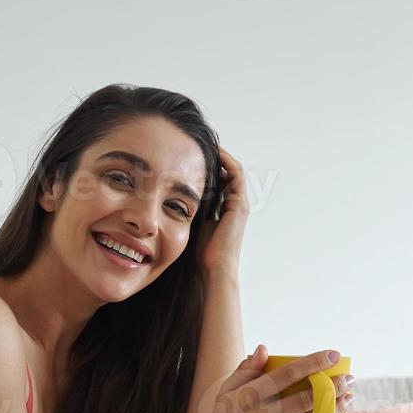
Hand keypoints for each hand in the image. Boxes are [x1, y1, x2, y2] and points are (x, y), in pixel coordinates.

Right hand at [186, 346, 354, 412]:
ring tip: (349, 398)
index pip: (286, 375)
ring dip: (336, 409)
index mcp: (246, 398)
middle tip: (349, 379)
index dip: (313, 363)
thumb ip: (245, 371)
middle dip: (333, 386)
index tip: (334, 355)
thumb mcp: (225, 393)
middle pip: (306, 399)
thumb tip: (264, 349)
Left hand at [197, 146, 248, 276]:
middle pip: (228, 173)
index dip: (208, 168)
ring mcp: (240, 204)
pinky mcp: (240, 204)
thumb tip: (172, 200)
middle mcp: (236, 205)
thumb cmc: (202, 255)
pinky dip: (226, 161)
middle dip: (214, 158)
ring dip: (221, 155)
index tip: (190, 157)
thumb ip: (190, 212)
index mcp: (225, 210)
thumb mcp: (194, 226)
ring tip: (204, 144)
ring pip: (233, 170)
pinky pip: (236, 174)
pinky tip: (212, 153)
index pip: (220, 181)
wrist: (215, 269)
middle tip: (196, 145)